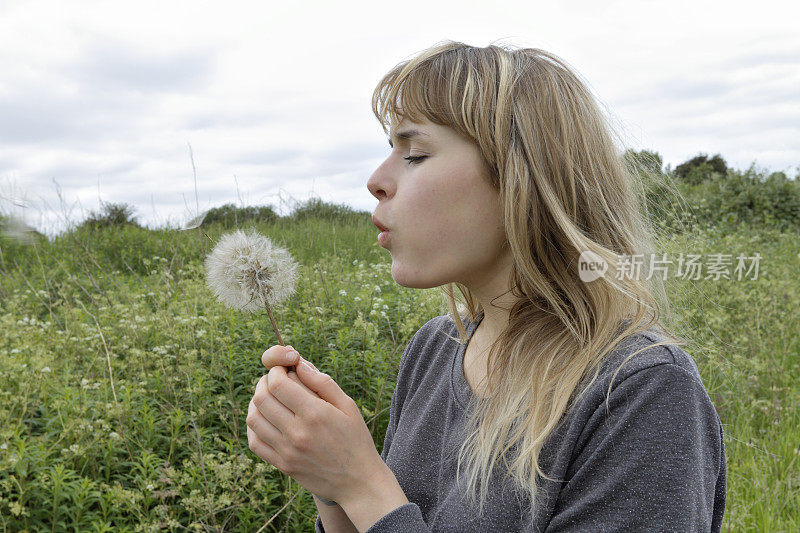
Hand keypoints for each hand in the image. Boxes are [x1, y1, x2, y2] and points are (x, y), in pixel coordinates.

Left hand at [246, 345, 385, 504]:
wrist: (358, 482)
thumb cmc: (355, 439)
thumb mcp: (348, 406)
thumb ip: (322, 382)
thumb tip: (299, 364)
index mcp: (315, 414)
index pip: (278, 384)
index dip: (275, 371)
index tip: (282, 369)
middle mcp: (297, 433)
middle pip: (262, 399)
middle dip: (263, 383)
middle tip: (273, 380)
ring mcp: (287, 451)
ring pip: (253, 419)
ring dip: (256, 403)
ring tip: (268, 397)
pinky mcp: (282, 465)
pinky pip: (255, 442)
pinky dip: (254, 426)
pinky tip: (264, 418)